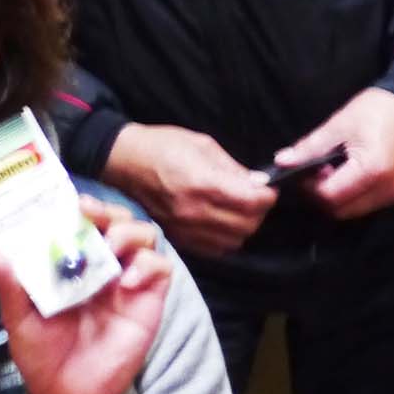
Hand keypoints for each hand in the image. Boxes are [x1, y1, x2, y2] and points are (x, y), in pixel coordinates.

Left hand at [0, 197, 171, 393]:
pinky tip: (126, 282)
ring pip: (143, 234)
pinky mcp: (148, 300)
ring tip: (110, 246)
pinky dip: (147, 266)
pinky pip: (160, 269)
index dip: (77, 205)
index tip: (68, 201)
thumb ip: (9, 282)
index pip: (79, 220)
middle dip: (104, 210)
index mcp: (69, 261)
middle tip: (88, 213)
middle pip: (114, 219)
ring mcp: (126, 280)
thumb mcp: (19, 316)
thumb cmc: (41, 352)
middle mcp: (100, 264)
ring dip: (129, 231)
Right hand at [103, 123, 275, 258]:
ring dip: (243, 226)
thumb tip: (258, 183)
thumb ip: (232, 168)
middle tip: (255, 198)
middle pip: (246, 224)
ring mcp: (185, 228)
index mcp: (202, 183)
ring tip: (239, 210)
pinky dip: (226, 237)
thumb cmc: (162, 146)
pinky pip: (214, 249)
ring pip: (234, 240)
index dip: (267, 196)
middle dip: (258, 211)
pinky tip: (222, 221)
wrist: (125, 162)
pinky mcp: (178, 237)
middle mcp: (194, 211)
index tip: (268, 188)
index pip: (251, 202)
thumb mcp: (202, 144)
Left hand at [277, 87, 393, 219]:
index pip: (330, 197)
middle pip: (341, 211)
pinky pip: (367, 204)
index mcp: (373, 170)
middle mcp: (387, 189)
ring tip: (332, 171)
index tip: (303, 171)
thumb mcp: (339, 125)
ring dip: (336, 198)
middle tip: (314, 172)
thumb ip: (310, 148)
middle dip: (321, 196)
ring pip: (353, 211)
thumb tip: (281, 161)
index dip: (310, 188)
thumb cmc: (378, 109)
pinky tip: (347, 174)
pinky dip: (351, 195)